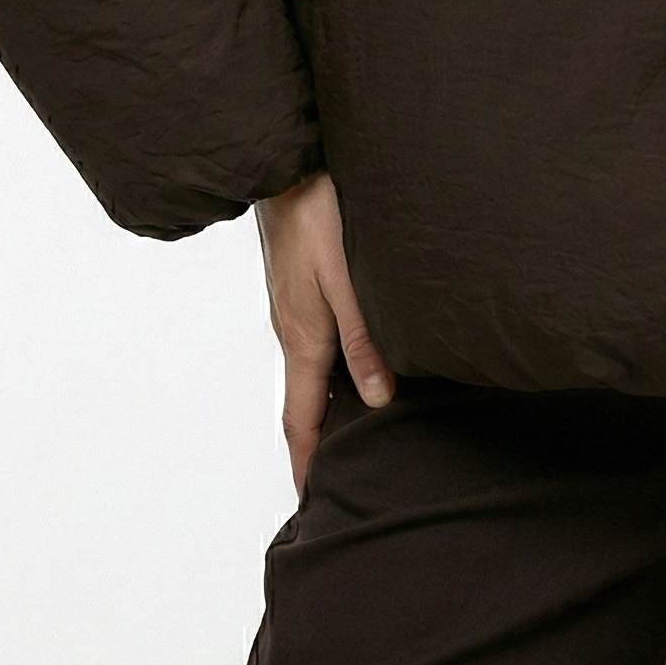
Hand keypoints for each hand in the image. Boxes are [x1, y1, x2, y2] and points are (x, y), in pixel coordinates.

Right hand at [255, 169, 394, 492]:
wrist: (286, 163)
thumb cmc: (318, 211)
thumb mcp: (348, 278)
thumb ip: (364, 337)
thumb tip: (379, 398)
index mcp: (303, 337)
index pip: (300, 418)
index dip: (308, 461)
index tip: (313, 501)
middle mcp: (293, 328)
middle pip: (304, 400)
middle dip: (317, 442)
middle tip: (339, 478)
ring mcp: (294, 306)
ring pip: (311, 369)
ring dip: (325, 404)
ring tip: (352, 431)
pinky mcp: (301, 284)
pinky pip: (314, 340)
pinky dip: (329, 368)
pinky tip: (353, 362)